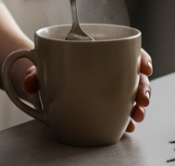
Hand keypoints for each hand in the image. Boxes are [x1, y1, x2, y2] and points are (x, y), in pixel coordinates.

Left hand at [18, 48, 154, 132]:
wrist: (39, 85)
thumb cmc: (44, 70)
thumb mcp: (37, 69)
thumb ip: (32, 74)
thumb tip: (30, 83)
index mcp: (98, 52)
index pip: (127, 50)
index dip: (140, 57)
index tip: (145, 66)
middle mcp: (108, 69)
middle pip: (135, 74)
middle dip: (144, 87)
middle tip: (142, 99)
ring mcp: (108, 88)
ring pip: (132, 94)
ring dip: (139, 105)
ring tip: (137, 115)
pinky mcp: (105, 106)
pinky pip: (121, 111)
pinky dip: (127, 118)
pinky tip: (128, 125)